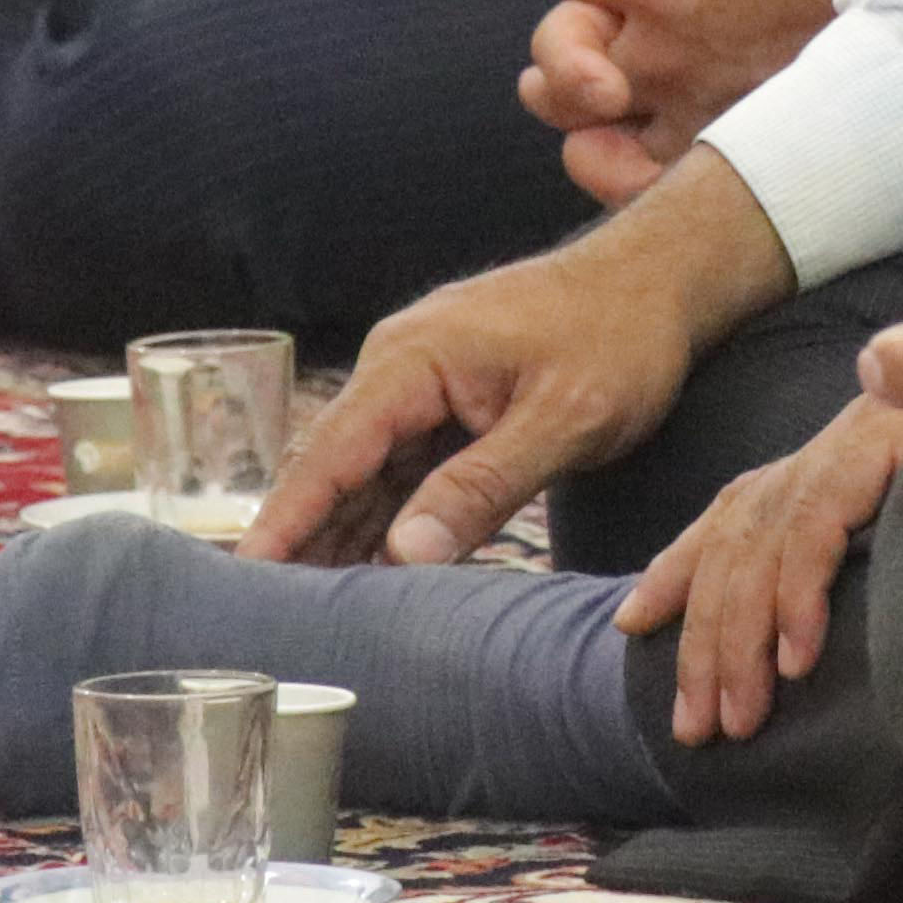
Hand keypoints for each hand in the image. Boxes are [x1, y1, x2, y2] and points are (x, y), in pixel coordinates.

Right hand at [247, 146, 800, 566]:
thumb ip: (483, 485)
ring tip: (302, 616)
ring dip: (339, 540)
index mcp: (413, 361)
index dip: (286, 520)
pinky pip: (403, 472)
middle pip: (334, 469)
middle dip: (300, 542)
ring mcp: (422, 386)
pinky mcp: (448, 405)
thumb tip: (405, 552)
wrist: (660, 280)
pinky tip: (365, 576)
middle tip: (266, 623)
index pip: (330, 454)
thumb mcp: (563, 418)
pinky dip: (385, 522)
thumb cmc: (621, 337)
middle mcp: (401, 368)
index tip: (242, 579)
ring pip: (366, 477)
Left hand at [521, 0, 902, 199]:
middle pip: (560, 50)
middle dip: (571, 27)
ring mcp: (692, 105)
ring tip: (600, 79)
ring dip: (575, 94)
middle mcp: (663, 45)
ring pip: (580, 120)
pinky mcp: (728, 145)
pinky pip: (636, 180)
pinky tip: (613, 141)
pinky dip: (609, 167)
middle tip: (605, 19)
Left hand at [618, 389, 902, 745]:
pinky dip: (799, 590)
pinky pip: (819, 520)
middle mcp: (842, 437)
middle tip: (691, 726)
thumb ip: (884, 560)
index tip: (632, 620)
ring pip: (765, 535)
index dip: (681, 563)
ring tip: (735, 718)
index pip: (739, 508)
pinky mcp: (896, 436)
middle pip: (739, 533)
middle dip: (703, 633)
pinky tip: (796, 657)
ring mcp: (866, 431)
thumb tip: (818, 645)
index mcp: (840, 455)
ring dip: (739, 634)